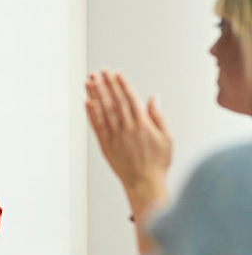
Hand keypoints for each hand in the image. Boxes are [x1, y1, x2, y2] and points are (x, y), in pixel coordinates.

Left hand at [85, 71, 171, 214]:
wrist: (144, 183)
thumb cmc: (157, 162)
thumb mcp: (166, 138)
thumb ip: (158, 116)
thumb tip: (153, 98)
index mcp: (142, 125)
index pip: (130, 99)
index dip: (122, 85)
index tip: (116, 73)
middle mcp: (127, 128)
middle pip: (114, 102)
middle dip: (106, 85)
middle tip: (99, 71)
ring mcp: (114, 136)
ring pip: (104, 111)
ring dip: (96, 95)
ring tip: (90, 81)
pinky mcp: (105, 145)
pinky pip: (97, 126)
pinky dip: (92, 114)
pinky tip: (87, 102)